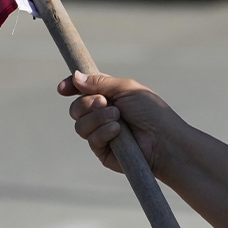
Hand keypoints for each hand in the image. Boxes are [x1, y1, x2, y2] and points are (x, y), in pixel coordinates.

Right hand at [58, 71, 177, 174]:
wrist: (163, 140)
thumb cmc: (152, 112)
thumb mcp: (126, 89)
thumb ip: (100, 82)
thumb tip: (75, 76)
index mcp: (108, 97)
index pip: (82, 91)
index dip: (70, 88)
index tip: (63, 88)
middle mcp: (102, 115)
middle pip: (76, 108)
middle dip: (86, 103)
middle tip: (104, 102)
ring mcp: (101, 133)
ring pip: (79, 125)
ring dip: (97, 118)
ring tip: (117, 117)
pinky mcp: (102, 151)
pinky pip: (90, 139)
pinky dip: (103, 132)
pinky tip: (118, 131)